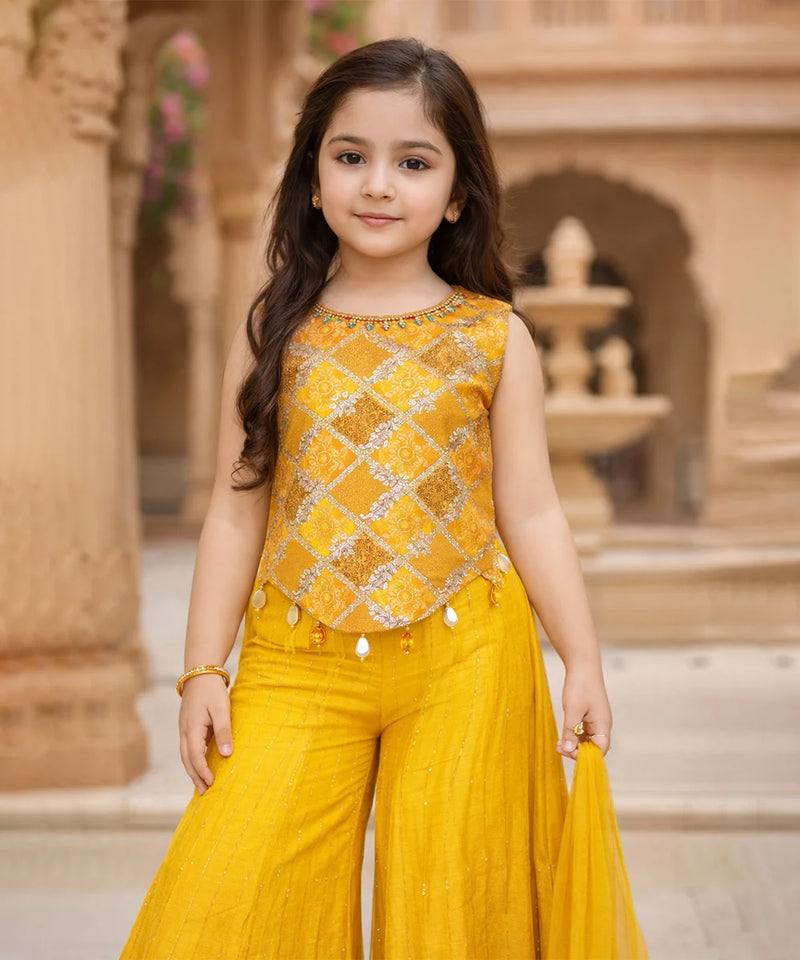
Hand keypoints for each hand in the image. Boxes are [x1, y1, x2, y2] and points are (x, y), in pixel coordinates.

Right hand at [178, 673, 232, 794]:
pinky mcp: (188, 725)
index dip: (202, 771)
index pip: (195, 756)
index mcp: (192, 729)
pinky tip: (201, 765)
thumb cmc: (212, 691)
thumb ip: (223, 732)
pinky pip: (189, 747)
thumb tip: (226, 755)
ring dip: (193, 770)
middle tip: (204, 793)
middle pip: (187, 759)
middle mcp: (185, 731)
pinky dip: (193, 759)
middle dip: (195, 776)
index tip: (211, 783)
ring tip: (201, 784)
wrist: (200, 672)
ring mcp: (184, 728)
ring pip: (186, 754)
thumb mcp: (222, 710)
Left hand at [556, 664, 612, 759]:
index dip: (585, 756)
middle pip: (593, 748)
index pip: (599, 751)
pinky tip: (563, 735)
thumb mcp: (572, 711)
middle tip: (559, 748)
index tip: (567, 752)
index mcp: (603, 726)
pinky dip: (574, 736)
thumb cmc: (581, 686)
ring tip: (558, 743)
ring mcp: (596, 721)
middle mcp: (602, 725)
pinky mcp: (589, 716)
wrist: (583, 665)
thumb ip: (570, 732)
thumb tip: (567, 751)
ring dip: (574, 744)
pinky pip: (583, 732)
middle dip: (577, 751)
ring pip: (587, 740)